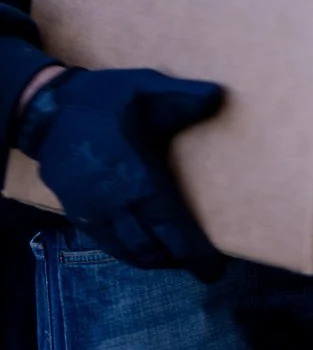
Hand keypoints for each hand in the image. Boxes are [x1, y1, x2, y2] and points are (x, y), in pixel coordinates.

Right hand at [16, 67, 227, 279]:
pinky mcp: (78, 212)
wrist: (48, 112)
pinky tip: (144, 248)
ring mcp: (93, 212)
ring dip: (154, 259)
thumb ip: (183, 97)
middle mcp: (114, 203)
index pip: (171, 227)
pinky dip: (128, 252)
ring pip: (127, 251)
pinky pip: (107, 243)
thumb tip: (218, 97)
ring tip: (179, 260)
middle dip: (179, 262)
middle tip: (205, 270)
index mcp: (137, 178)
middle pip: (150, 248)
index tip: (213, 269)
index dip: (193, 252)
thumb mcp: (146, 87)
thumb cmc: (103, 100)